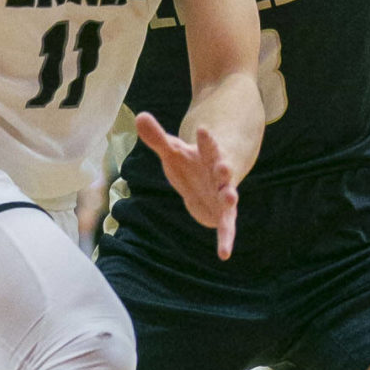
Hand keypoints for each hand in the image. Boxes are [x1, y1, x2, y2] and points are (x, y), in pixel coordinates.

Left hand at [135, 111, 237, 259]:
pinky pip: (226, 227)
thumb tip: (139, 116)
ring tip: (230, 197)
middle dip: (223, 168)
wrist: (208, 181)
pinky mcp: (224, 214)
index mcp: (209, 156)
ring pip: (229, 196)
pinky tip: (224, 254)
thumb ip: (158, 137)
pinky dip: (226, 239)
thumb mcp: (173, 151)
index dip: (205, 139)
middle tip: (224, 166)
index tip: (202, 129)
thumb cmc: (191, 163)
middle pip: (223, 170)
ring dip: (229, 197)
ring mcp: (224, 194)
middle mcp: (220, 175)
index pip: (208, 146)